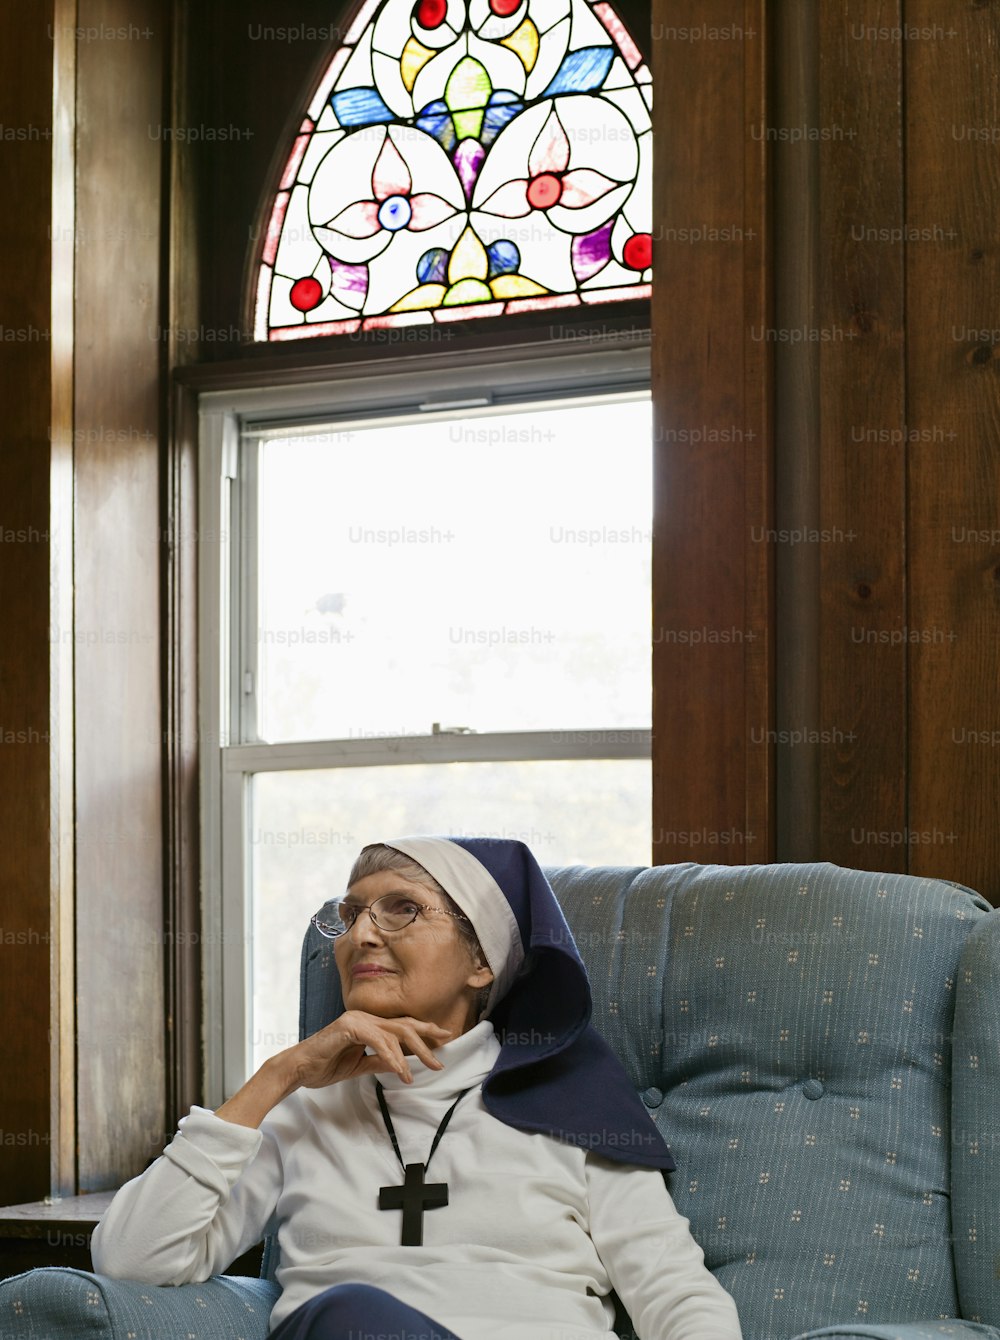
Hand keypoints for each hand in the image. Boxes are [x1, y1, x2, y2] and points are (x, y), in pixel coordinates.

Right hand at [287, 1011, 453, 1088]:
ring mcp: (357, 1019)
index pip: (401, 1026)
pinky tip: (400, 1071)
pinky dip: (391, 1056)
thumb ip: (379, 1061)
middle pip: (404, 1027)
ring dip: (409, 1055)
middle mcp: (365, 1017)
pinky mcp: (349, 1026)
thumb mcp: (358, 1066)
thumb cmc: (324, 1066)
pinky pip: (377, 1040)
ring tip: (420, 1072)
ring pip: (393, 1034)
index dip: (424, 1030)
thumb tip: (401, 1064)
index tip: (444, 1038)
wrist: (298, 1069)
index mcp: (368, 1024)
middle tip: (441, 1059)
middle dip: (426, 1041)